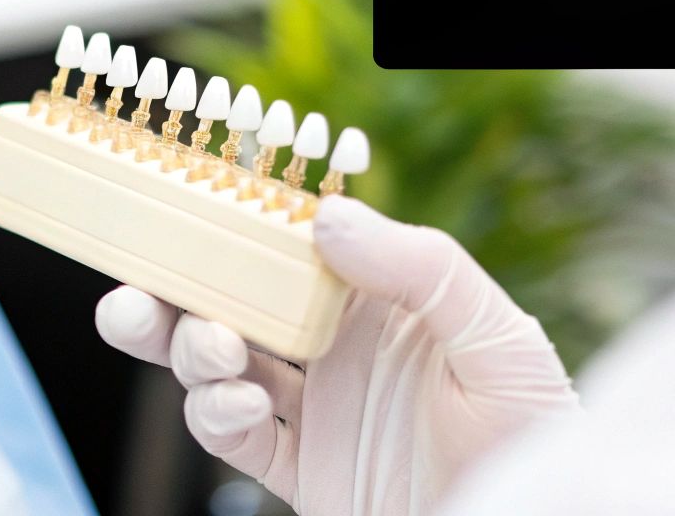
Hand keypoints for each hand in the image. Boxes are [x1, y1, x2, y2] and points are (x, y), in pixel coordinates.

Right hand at [96, 195, 579, 513]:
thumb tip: (327, 216)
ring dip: (190, 350)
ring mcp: (317, 412)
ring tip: (209, 348)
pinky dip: (219, 418)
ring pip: (221, 367)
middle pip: (236, 305)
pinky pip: (236, 440)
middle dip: (177, 293)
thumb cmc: (536, 437)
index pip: (295, 247)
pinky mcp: (303, 474)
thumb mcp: (497, 339)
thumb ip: (421, 270)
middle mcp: (339, 350)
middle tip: (139, 288)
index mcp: (381, 301)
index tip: (186, 199)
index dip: (239, 223)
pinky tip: (242, 408)